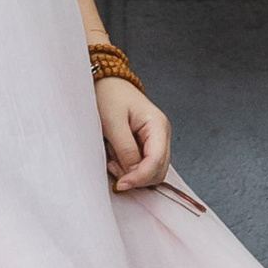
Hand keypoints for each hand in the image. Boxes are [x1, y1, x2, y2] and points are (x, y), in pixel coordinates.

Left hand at [98, 75, 171, 192]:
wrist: (106, 83)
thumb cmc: (109, 96)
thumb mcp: (113, 122)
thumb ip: (125, 149)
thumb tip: (133, 173)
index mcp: (158, 125)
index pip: (157, 161)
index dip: (140, 177)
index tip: (121, 183)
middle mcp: (161, 135)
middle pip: (158, 171)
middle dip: (136, 176)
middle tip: (113, 167)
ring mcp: (155, 141)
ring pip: (151, 172)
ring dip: (132, 173)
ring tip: (112, 158)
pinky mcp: (146, 145)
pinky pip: (142, 166)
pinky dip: (128, 168)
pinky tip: (115, 157)